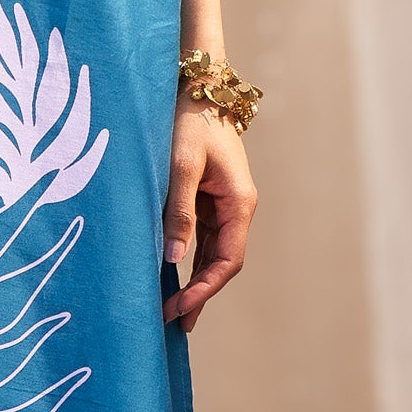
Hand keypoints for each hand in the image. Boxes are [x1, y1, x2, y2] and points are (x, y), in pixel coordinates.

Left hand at [162, 102, 255, 329]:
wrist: (198, 89)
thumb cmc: (189, 123)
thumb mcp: (180, 166)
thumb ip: (179, 211)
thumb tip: (173, 258)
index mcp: (239, 203)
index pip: (227, 260)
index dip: (205, 289)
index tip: (180, 308)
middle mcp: (237, 208)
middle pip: (222, 263)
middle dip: (199, 293)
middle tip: (171, 322)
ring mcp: (224, 205)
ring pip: (212, 254)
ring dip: (194, 282)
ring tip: (172, 312)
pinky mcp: (209, 200)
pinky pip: (201, 239)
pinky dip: (188, 261)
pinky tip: (172, 279)